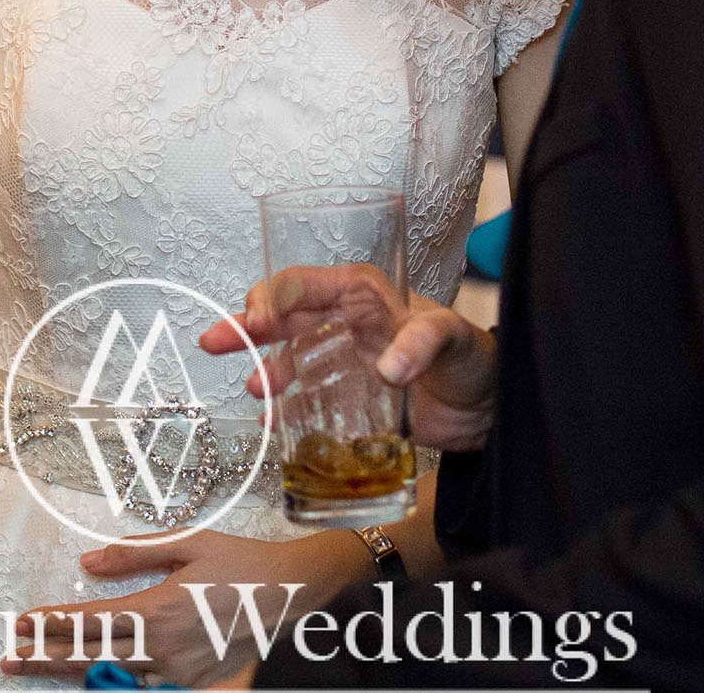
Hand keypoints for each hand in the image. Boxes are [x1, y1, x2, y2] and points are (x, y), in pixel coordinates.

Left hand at [0, 527, 368, 684]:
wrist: (290, 592)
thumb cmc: (238, 561)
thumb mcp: (186, 543)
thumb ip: (133, 553)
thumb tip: (89, 562)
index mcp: (154, 609)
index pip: (88, 621)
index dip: (51, 623)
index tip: (23, 623)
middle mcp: (161, 647)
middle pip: (90, 656)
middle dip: (45, 656)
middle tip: (11, 657)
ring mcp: (178, 673)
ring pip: (113, 676)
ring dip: (73, 673)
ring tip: (37, 669)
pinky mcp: (196, 685)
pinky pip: (148, 689)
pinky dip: (119, 685)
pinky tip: (98, 682)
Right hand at [202, 266, 499, 453]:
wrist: (488, 408)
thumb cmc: (474, 357)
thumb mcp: (453, 336)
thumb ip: (422, 344)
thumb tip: (388, 369)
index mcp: (363, 292)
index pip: (304, 283)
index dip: (272, 296)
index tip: (256, 319)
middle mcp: (346, 321)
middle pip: (284, 317)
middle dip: (247, 327)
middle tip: (215, 342)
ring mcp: (343, 359)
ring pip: (289, 358)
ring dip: (266, 370)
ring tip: (254, 391)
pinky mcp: (347, 397)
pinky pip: (306, 399)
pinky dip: (286, 408)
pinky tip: (271, 421)